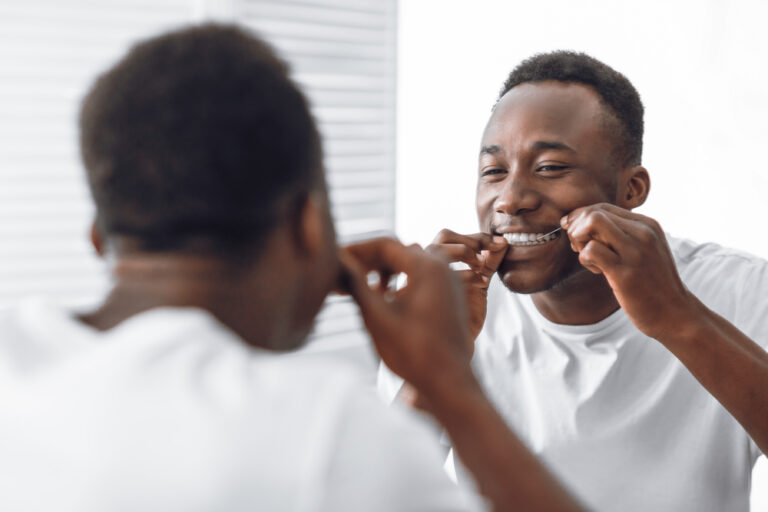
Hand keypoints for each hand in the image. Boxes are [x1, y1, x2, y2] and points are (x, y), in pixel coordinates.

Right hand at [339, 238, 474, 394]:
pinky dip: (398, 282)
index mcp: (427, 267)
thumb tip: (336, 260)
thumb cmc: (415, 353)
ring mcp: (449, 282)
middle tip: (341, 276)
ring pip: (408, 264)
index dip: (355, 250)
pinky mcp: (449, 296)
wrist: (450, 383)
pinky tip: (381, 298)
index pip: (384, 245)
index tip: (334, 260)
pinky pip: (420, 277)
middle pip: (397, 252)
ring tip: (357, 288)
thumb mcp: (377, 317)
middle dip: (367, 262)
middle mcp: (442, 268)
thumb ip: (356, 284)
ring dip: (381, 272)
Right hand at [426, 230, 507, 344]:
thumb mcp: (480, 283)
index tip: (499, 243)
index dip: (476, 236)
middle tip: (489, 251)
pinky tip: (481, 283)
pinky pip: (441, 275)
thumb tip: (504, 241)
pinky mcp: (427, 292)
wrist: (456, 344)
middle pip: (443, 236)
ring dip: (463, 251)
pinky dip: (465, 274)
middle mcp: (427, 266)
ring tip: (481, 265)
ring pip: (436, 248)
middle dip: (469, 240)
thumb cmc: (464, 314)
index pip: (451, 236)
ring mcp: (425, 278)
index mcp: (437, 261)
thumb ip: (489, 262)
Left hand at [562, 203, 696, 340]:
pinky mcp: (625, 272)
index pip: (603, 207)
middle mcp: (643, 233)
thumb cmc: (652, 283)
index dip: (581, 218)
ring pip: (592, 223)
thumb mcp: (643, 250)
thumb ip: (620, 235)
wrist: (674, 314)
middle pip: (594, 212)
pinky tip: (596, 270)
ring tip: (589, 258)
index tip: (576, 233)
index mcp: (647, 225)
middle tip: (579, 247)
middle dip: (577, 228)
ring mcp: (635, 252)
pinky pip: (591, 250)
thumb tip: (580, 222)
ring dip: (579, 240)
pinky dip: (585, 258)